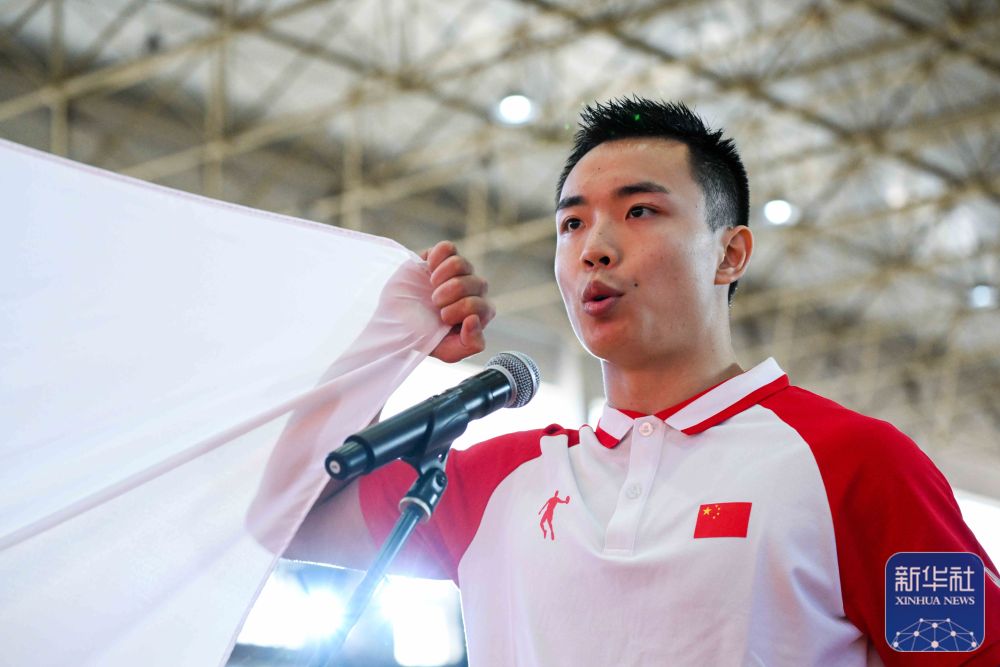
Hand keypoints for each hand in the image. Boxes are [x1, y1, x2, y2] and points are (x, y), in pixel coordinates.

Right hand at [421, 241, 494, 362]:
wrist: (394, 320)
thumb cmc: (423, 336)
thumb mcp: (446, 351)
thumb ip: (469, 345)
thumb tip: (475, 320)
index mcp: (480, 314)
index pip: (483, 306)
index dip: (461, 310)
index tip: (442, 318)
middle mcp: (475, 291)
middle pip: (477, 283)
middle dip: (450, 295)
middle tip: (434, 303)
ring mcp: (460, 272)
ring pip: (462, 264)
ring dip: (443, 277)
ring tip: (431, 286)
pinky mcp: (442, 257)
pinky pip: (448, 249)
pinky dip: (436, 258)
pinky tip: (428, 269)